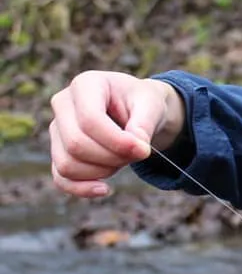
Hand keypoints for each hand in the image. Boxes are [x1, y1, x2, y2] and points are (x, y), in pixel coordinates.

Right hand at [49, 71, 185, 197]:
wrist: (138, 110)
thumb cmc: (143, 103)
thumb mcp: (152, 105)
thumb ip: (145, 124)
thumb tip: (137, 147)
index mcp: (86, 85)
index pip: (89, 120)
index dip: (117, 142)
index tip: (144, 151)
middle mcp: (63, 104)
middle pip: (76, 144)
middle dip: (112, 157)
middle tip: (137, 153)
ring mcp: (57, 129)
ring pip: (67, 164)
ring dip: (102, 171)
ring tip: (124, 159)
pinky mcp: (59, 151)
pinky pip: (61, 178)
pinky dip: (82, 188)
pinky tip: (105, 189)